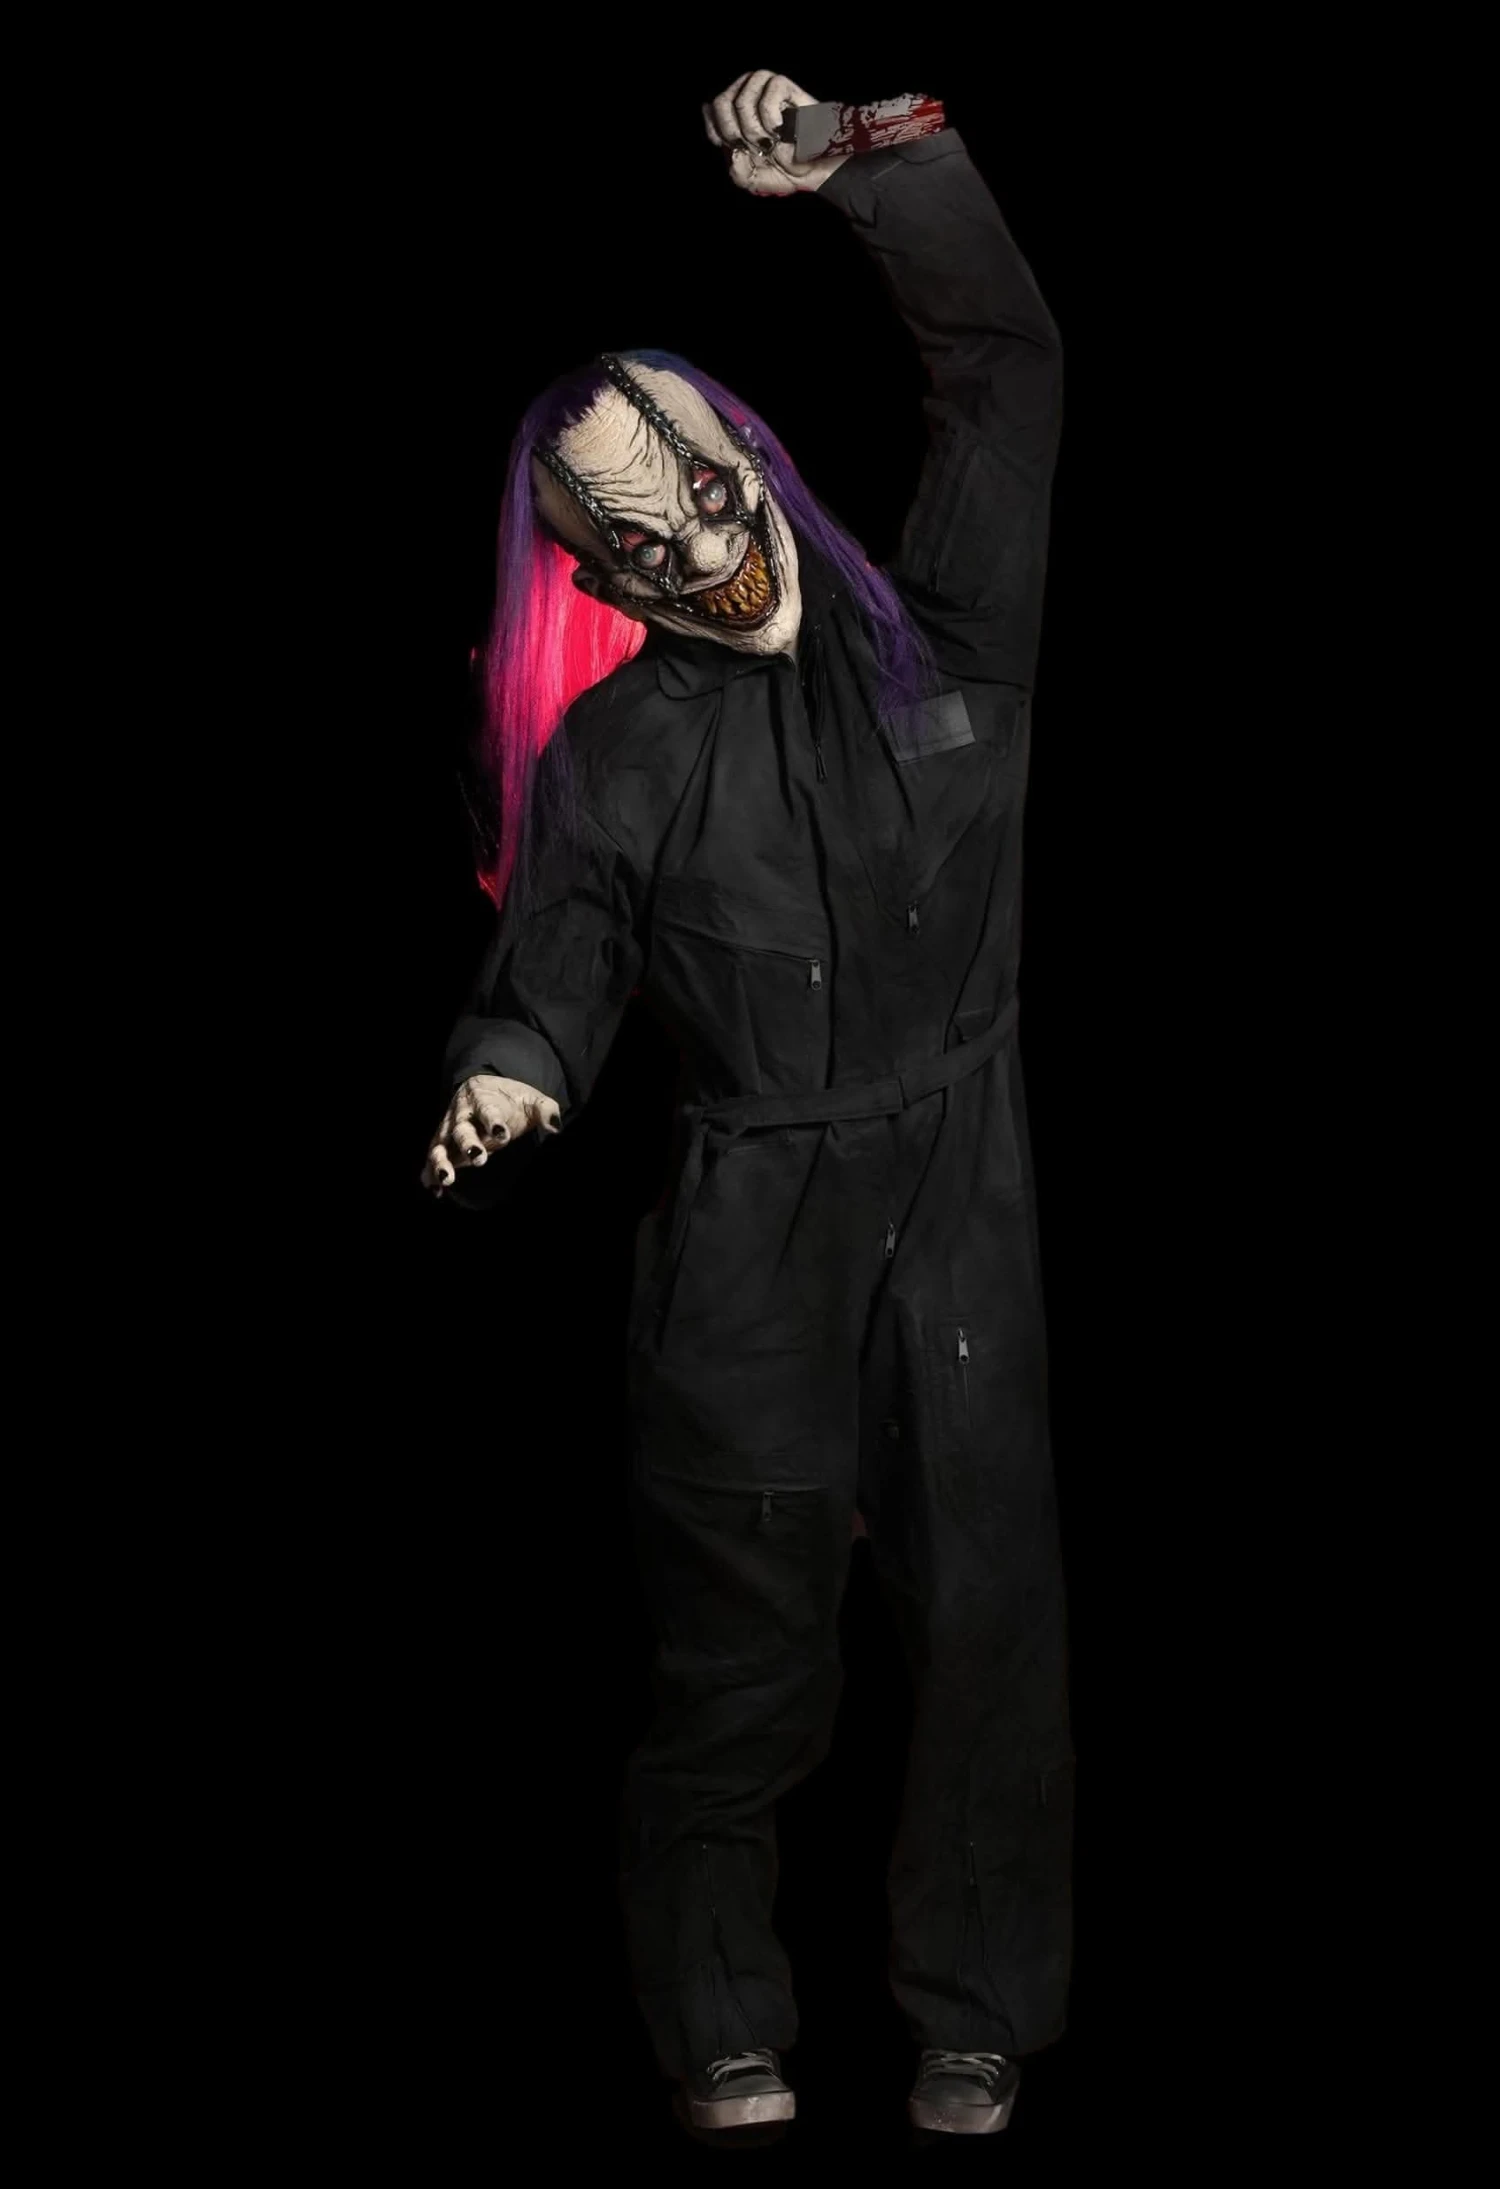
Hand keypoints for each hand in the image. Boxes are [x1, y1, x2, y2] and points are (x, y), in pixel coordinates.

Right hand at [421, 1074, 561, 1195]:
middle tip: (479, 1158)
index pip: (488, 1110)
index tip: (502, 1134)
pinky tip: (436, 1191)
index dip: (494, 1122)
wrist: (483, 1089)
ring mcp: (449, 1129)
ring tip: (447, 1179)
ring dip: (441, 1162)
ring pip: (440, 1145)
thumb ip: (546, 1111)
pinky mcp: (443, 1143)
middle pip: (461, 1129)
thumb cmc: (511, 1099)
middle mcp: (462, 1114)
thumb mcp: (531, 1100)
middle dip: (468, 1143)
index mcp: (483, 1099)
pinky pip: (433, 1158)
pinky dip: (430, 1174)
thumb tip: (556, 1128)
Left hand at [702, 69, 849, 196]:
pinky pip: (767, 94)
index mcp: (734, 116)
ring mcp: (765, 89)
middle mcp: (747, 97)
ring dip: (755, 129)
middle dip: (736, 133)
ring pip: (742, 98)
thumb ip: (735, 170)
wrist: (815, 169)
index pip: (710, 111)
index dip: (720, 133)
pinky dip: (772, 119)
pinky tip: (781, 129)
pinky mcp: (784, 87)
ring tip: (771, 140)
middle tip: (756, 147)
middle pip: (721, 102)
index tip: (739, 148)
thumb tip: (735, 151)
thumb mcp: (752, 180)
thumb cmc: (785, 170)